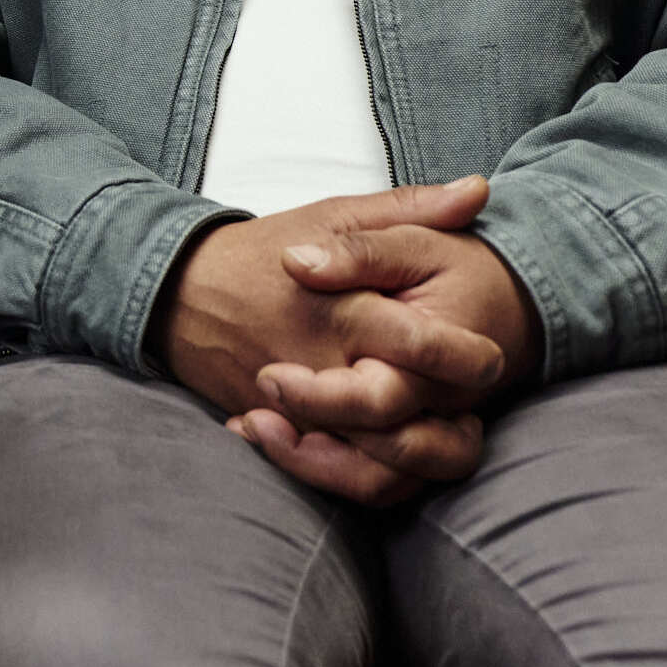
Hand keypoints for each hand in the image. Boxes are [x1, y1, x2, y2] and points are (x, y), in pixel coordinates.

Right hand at [154, 176, 504, 505]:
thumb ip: (408, 208)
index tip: (491, 358)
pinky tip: (400, 453)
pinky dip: (372, 475)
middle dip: (451, 429)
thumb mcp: (332, 214)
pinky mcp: (277, 429)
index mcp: (340, 309)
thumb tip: (479, 191)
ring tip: (446, 435)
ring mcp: (294, 406)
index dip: (467, 358)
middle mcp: (318, 366)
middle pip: (399, 421)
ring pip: (370, 464)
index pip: (418, 345)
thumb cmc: (262, 251)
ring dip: (419, 460)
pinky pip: (333, 475)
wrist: (175, 292)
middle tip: (474, 412)